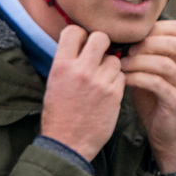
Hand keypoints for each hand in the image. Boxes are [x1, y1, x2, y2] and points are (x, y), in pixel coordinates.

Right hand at [40, 26, 125, 161]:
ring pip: (114, 58)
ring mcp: (100, 82)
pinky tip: (107, 91)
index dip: (80, 35)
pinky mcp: (114, 94)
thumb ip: (67, 62)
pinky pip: (121, 76)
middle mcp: (81, 70)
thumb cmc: (58, 114)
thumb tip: (81, 45)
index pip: (74, 31)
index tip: (82, 43)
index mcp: (61, 66)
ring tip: (101, 78)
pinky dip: (116, 81)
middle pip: (101, 37)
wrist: (67, 143)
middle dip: (101, 44)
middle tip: (98, 55)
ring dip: (110, 65)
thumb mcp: (54, 83)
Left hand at [120, 20, 175, 171]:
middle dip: (146, 43)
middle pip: (174, 43)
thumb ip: (144, 54)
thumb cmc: (154, 100)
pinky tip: (123, 79)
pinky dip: (137, 77)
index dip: (154, 28)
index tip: (133, 36)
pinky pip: (156, 83)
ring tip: (121, 64)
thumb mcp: (151, 72)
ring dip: (138, 61)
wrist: (166, 134)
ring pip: (165, 63)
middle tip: (126, 50)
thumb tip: (120, 35)